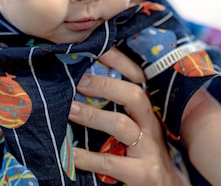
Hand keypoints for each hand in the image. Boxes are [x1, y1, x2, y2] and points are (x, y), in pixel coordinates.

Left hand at [68, 47, 190, 185]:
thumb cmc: (145, 154)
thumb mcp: (139, 128)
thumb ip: (120, 108)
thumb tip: (83, 82)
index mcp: (148, 110)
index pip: (138, 77)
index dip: (120, 60)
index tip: (97, 47)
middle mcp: (151, 125)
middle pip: (135, 96)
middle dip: (106, 85)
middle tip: (78, 79)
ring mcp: (149, 150)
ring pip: (122, 126)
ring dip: (93, 115)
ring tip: (69, 109)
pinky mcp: (142, 174)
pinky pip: (111, 162)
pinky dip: (87, 157)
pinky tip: (70, 154)